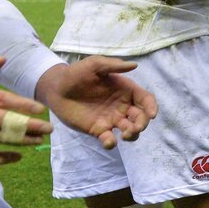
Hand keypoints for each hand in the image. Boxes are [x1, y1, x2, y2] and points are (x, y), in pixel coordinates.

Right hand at [0, 56, 52, 163]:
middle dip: (28, 126)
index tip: (41, 109)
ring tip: (39, 141)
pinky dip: (2, 157)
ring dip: (20, 140)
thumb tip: (4, 58)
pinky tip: (18, 156)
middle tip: (49, 129)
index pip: (3, 100)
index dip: (23, 104)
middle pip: (5, 121)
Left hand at [34, 56, 158, 149]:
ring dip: (133, 135)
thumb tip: (134, 65)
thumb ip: (113, 65)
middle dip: (142, 124)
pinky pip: (109, 139)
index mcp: (126, 90)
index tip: (152, 115)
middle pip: (141, 117)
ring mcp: (111, 119)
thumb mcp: (95, 64)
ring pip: (129, 130)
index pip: (145, 100)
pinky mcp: (98, 130)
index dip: (152, 107)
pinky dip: (112, 143)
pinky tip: (109, 140)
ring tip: (126, 135)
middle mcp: (122, 106)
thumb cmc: (76, 73)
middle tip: (136, 127)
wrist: (56, 88)